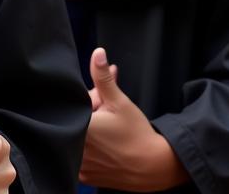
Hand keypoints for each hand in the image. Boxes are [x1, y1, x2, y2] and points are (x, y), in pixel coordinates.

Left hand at [80, 47, 188, 190]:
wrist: (156, 168)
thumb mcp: (120, 102)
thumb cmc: (138, 134)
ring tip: (108, 133)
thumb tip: (97, 52)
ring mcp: (79, 165)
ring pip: (75, 139)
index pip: (72, 106)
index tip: (100, 104)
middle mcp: (76, 149)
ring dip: (87, 132)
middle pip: (73, 122)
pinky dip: (87, 149)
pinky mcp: (85, 176)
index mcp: (81, 128)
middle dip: (88, 114)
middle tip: (107, 116)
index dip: (86, 102)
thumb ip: (103, 77)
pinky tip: (104, 147)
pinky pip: (78, 156)